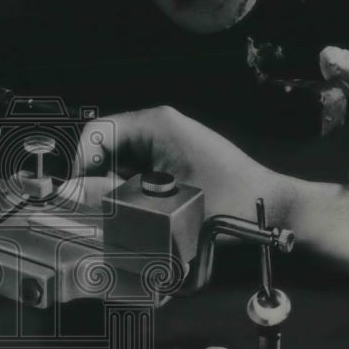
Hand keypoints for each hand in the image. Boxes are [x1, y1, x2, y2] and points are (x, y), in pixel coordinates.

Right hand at [74, 106, 348, 265]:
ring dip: (113, 195)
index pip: (95, 134)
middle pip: (103, 152)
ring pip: (117, 169)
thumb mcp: (166, 205)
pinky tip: (140, 222)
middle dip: (95, 185)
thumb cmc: (233, 204)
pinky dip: (131, 200)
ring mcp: (166, 146)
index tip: (75, 199)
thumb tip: (71, 195)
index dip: (78, 166)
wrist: (277, 213)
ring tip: (120, 223)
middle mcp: (158, 129)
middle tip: (97, 218)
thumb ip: (113, 199)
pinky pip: (136, 179)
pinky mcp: (173, 166)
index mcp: (155, 124)